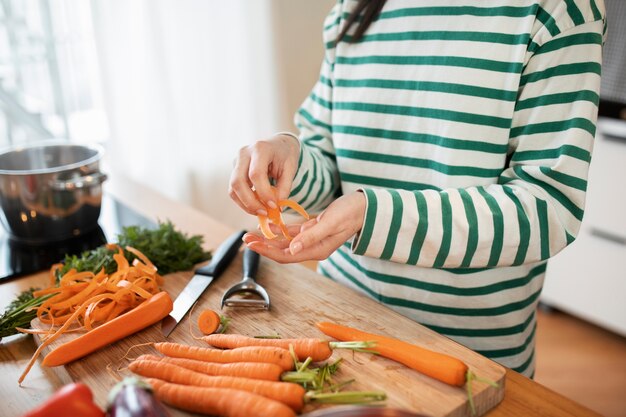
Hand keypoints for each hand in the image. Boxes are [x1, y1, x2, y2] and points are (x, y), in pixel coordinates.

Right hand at [229, 133, 299, 215]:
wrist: (278, 145)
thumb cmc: (285, 155)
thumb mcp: (290, 169)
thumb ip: (284, 187)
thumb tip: (276, 207)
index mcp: (260, 148)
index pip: (256, 174)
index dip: (264, 193)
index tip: (274, 206)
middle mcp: (244, 153)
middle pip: (238, 181)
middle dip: (250, 202)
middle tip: (265, 213)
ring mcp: (236, 162)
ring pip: (233, 188)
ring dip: (245, 204)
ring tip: (261, 212)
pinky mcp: (234, 171)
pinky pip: (234, 190)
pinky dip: (243, 202)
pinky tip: (256, 206)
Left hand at [243, 191, 365, 262]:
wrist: (365, 208)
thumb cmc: (351, 213)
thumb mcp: (331, 222)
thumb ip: (311, 236)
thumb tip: (292, 249)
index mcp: (317, 250)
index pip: (286, 255)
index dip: (267, 251)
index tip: (252, 245)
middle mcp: (312, 248)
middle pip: (282, 251)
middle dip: (263, 246)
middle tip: (245, 239)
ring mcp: (312, 240)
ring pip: (285, 243)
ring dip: (268, 239)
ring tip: (251, 234)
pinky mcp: (312, 230)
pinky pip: (292, 234)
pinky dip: (279, 231)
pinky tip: (269, 226)